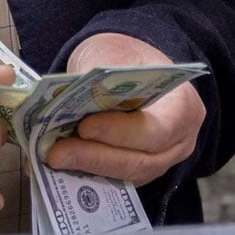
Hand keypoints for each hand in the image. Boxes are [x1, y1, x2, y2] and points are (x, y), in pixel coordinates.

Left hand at [46, 33, 205, 185]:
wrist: (128, 68)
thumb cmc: (124, 58)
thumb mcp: (111, 54)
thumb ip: (95, 79)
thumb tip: (65, 102)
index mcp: (182, 107)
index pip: (156, 130)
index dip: (119, 133)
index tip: (84, 127)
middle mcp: (177, 143)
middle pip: (138, 161)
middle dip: (93, 157)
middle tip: (55, 153)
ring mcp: (158, 163)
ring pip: (122, 176)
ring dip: (84, 168)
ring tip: (51, 158)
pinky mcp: (135, 174)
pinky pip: (111, 180)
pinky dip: (83, 173)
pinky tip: (55, 166)